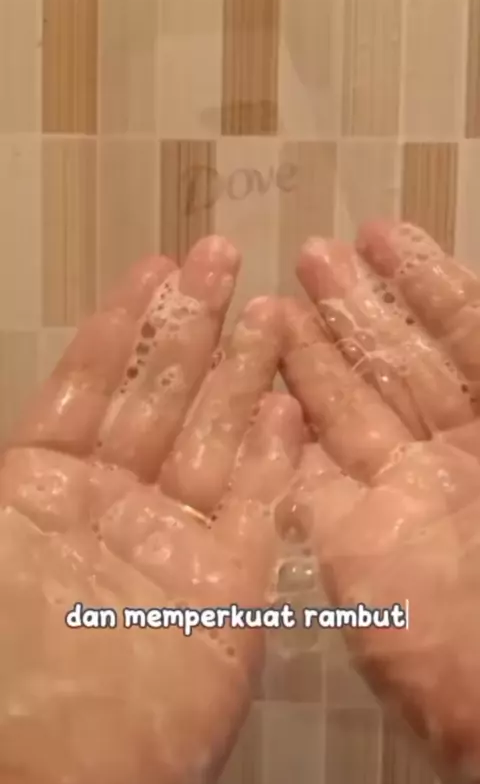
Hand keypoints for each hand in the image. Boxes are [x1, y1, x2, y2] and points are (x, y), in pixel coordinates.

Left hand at [0, 237, 301, 783]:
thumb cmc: (2, 663)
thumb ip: (19, 467)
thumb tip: (38, 425)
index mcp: (44, 491)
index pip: (91, 386)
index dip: (122, 325)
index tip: (154, 268)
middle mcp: (113, 507)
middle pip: (159, 400)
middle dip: (188, 327)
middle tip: (222, 256)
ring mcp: (174, 546)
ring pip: (214, 441)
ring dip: (238, 374)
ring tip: (264, 308)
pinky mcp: (229, 594)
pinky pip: (259, 513)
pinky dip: (274, 459)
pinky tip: (284, 402)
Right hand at [281, 221, 479, 783]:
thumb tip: (478, 312)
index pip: (463, 336)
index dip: (424, 283)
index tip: (384, 235)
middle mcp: (453, 457)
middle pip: (397, 367)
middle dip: (358, 307)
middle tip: (315, 253)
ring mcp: (399, 501)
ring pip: (346, 415)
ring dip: (315, 357)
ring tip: (282, 296)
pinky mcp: (351, 549)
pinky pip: (306, 485)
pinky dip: (280, 442)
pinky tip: (255, 393)